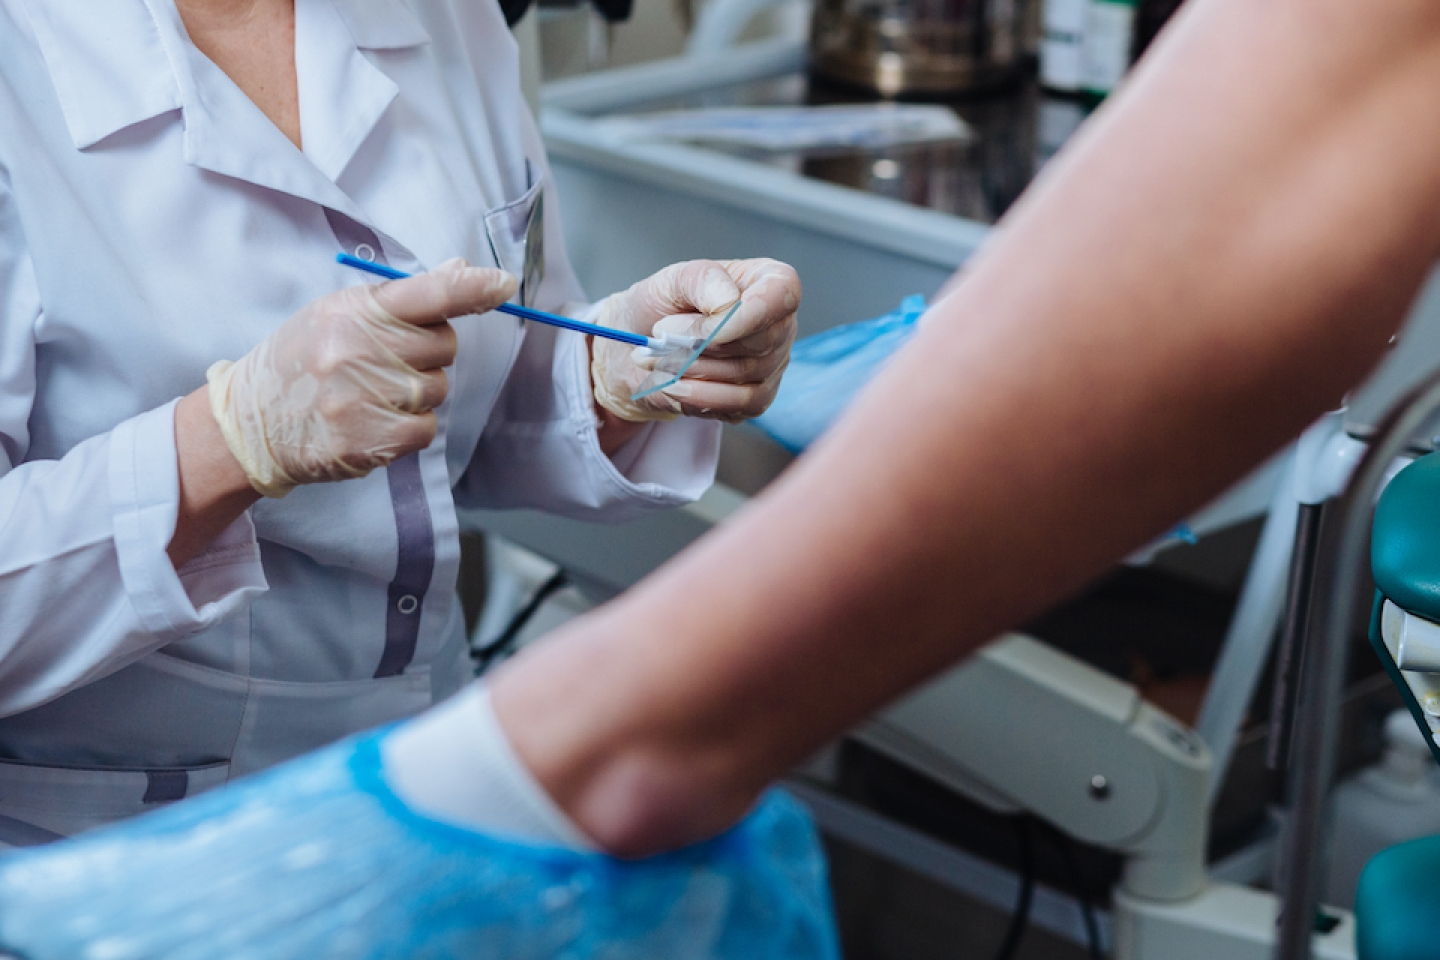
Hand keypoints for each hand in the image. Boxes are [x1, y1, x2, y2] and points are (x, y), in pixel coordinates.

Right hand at [207, 259, 516, 496]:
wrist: (250, 423)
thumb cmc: (302, 362)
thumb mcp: (337, 315)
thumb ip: (401, 299)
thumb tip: (461, 270)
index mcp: (352, 311)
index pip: (428, 293)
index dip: (472, 287)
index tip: (504, 283)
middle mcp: (357, 350)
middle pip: (444, 345)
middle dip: (428, 354)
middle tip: (385, 362)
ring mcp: (361, 397)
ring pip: (437, 389)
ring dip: (417, 393)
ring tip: (370, 393)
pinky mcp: (367, 440)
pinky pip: (426, 428)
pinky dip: (410, 427)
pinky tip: (374, 421)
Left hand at [591, 259, 799, 422]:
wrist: (643, 344)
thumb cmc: (664, 305)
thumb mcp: (674, 279)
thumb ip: (703, 280)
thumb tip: (728, 304)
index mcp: (768, 280)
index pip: (782, 295)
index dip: (747, 316)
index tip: (705, 327)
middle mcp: (779, 324)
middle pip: (760, 342)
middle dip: (703, 344)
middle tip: (661, 333)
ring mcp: (772, 364)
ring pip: (746, 376)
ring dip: (694, 370)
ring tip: (657, 359)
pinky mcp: (756, 398)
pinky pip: (738, 405)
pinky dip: (698, 396)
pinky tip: (672, 385)